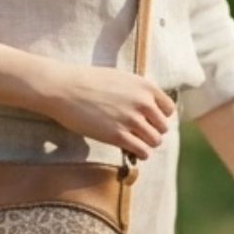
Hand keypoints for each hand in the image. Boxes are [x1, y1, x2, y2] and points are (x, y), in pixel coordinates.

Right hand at [40, 63, 175, 158]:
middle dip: (152, 131)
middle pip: (163, 126)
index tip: (148, 121)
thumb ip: (137, 91)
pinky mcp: (118, 135)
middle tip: (139, 134)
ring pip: (155, 140)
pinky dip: (140, 154)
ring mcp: (131, 120)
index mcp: (145, 86)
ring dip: (146, 144)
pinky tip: (132, 151)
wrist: (65, 89)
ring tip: (136, 143)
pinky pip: (142, 151)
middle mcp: (142, 102)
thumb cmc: (88, 83)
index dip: (159, 116)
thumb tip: (149, 106)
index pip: (168, 109)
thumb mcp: (120, 79)